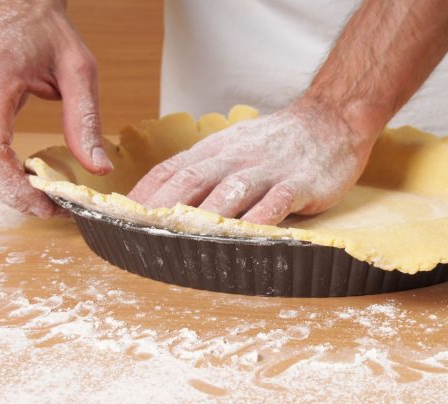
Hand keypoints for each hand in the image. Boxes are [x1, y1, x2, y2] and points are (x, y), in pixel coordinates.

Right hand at [0, 0, 112, 217]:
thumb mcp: (78, 70)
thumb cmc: (45, 30)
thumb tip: (98, 168)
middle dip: (12, 193)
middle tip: (47, 207)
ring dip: (3, 182)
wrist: (17, 3)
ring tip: (38, 192)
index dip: (15, 187)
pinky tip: (22, 171)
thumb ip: (85, 120)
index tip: (46, 206)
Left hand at [128, 101, 371, 224]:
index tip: (116, 216)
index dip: (143, 194)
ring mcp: (268, 170)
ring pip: (230, 193)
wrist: (331, 119)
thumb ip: (208, 170)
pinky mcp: (299, 183)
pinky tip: (245, 237)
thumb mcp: (236, 146)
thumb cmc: (279, 141)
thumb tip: (170, 200)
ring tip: (180, 240)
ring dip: (204, 217)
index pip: (171, 169)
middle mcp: (236, 158)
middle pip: (192, 180)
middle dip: (161, 207)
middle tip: (137, 233)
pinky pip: (276, 202)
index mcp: (216, 150)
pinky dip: (259, 220)